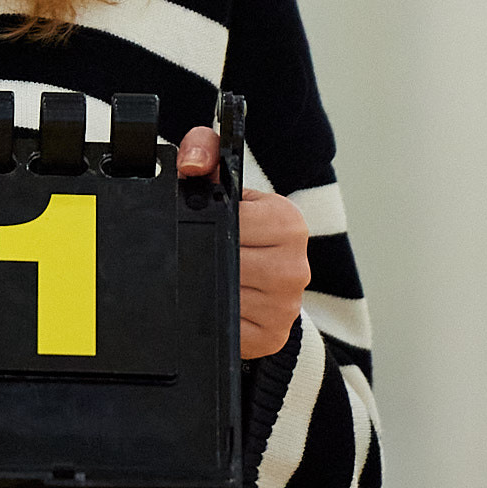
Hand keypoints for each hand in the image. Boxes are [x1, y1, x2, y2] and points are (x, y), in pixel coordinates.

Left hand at [176, 124, 309, 359]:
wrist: (268, 270)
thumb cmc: (244, 223)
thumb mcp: (224, 178)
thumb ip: (202, 150)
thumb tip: (192, 165)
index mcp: (288, 223)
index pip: (229, 223)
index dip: (205, 223)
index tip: (202, 223)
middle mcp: (295, 267)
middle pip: (224, 263)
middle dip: (204, 255)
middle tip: (201, 251)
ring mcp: (286, 306)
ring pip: (220, 296)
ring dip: (206, 285)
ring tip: (211, 272)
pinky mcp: (271, 337)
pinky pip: (224, 329)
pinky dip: (210, 316)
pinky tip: (217, 300)